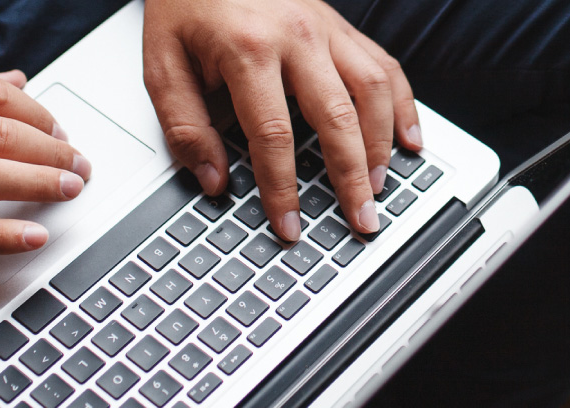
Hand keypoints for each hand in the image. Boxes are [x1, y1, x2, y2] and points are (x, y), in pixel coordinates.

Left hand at [143, 0, 422, 240]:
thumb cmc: (184, 3)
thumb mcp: (161, 63)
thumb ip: (184, 125)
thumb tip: (213, 179)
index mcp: (248, 48)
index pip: (273, 135)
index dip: (283, 188)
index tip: (289, 224)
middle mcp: (296, 36)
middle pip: (338, 118)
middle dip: (352, 178)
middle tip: (360, 220)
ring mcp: (324, 27)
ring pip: (373, 91)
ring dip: (380, 146)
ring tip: (378, 188)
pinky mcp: (339, 25)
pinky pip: (384, 66)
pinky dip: (402, 105)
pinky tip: (408, 139)